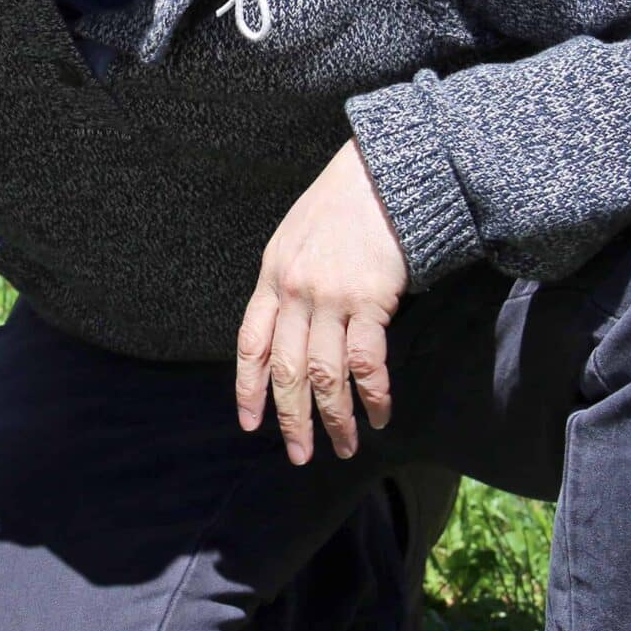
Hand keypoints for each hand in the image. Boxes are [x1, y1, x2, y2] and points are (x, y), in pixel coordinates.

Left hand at [235, 139, 408, 463]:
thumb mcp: (294, 239)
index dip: (247, 390)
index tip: (250, 426)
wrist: (382, 174)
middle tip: (301, 455)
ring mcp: (330, 297)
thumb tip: (287, 331)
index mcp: (271, 278)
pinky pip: (365, 362)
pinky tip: (379, 415)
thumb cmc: (342, 205)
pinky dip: (373, 394)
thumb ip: (286, 283)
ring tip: (346, 446)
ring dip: (335, 418)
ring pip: (324, 375)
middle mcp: (293, 292)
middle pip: (285, 371)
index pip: (249, 345)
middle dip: (292, 420)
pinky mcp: (369, 299)